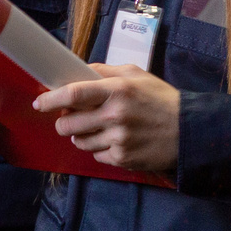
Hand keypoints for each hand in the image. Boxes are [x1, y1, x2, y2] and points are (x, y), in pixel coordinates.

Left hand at [35, 65, 180, 173]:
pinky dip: (100, 149)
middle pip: (68, 123)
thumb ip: (105, 71)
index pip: (74, 93)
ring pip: (79, 142)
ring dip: (81, 135)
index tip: (40, 102)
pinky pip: (96, 155)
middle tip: (70, 117)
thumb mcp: (136, 75)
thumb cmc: (162, 99)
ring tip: (97, 128)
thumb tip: (78, 71)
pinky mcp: (123, 158)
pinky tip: (114, 140)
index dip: (51, 98)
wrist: (190, 131)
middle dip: (63, 121)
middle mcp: (115, 115)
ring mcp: (119, 139)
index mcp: (117, 90)